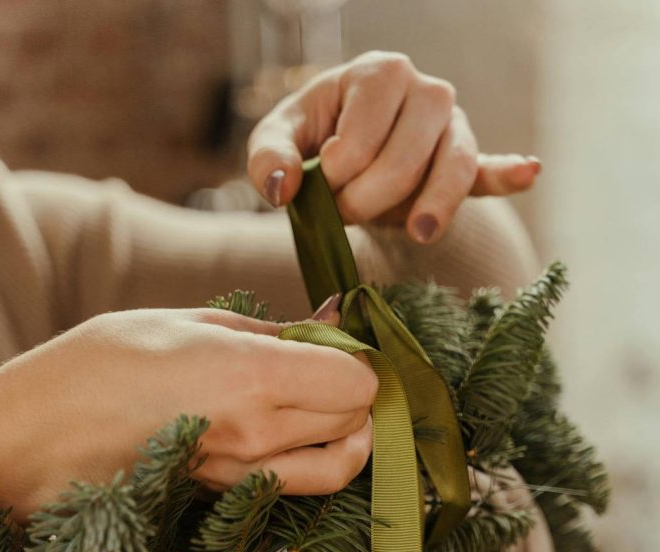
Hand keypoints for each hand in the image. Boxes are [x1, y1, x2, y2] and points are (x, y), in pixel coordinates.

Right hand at [0, 306, 375, 519]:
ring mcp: (246, 473)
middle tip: (334, 363)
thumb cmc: (101, 364)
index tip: (340, 340)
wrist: (41, 436)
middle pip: (356, 420)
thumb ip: (272, 329)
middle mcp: (258, 433)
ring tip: (330, 405)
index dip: (360, 357)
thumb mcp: (188, 322)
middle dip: (358, 390)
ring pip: (340, 465)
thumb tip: (335, 319)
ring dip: (350, 433)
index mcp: (250, 376)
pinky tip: (297, 431)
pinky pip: (300, 485)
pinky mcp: (231, 495)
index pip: (356, 380)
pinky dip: (319, 459)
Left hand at [247, 50, 540, 243]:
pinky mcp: (467, 164)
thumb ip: (269, 158)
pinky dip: (507, 174)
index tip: (320, 188)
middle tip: (344, 214)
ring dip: (430, 204)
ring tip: (417, 233)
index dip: (338, 172)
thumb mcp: (277, 141)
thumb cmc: (311, 142)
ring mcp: (451, 128)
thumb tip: (284, 189)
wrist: (346, 159)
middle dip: (371, 196)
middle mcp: (425, 91)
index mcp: (378, 73)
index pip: (365, 132)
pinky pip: (487, 170)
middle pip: (408, 154)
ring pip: (452, 167)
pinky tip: (527, 172)